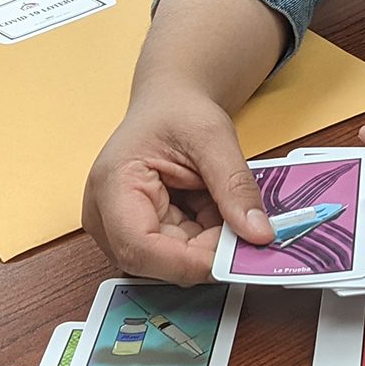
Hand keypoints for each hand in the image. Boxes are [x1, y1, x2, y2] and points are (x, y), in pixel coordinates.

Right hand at [82, 79, 275, 283]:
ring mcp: (117, 228)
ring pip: (169, 261)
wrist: (168, 103)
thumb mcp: (214, 138)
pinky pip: (175, 252)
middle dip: (204, 252)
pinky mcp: (136, 234)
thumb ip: (236, 187)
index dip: (187, 262)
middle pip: (155, 260)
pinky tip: (212, 207)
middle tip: (246, 232)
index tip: (233, 259)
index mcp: (113, 184)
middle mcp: (105, 215)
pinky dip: (203, 237)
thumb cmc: (179, 111)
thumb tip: (259, 235)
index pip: (139, 246)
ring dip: (206, 243)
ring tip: (226, 205)